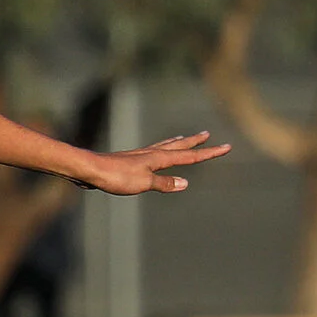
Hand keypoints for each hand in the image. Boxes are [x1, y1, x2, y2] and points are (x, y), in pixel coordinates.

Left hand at [86, 132, 228, 194]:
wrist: (90, 169)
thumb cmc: (116, 176)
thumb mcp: (144, 182)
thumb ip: (164, 182)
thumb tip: (185, 182)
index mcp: (159, 158)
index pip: (190, 156)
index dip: (209, 153)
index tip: (227, 147)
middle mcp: (151, 153)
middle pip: (178, 146)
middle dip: (194, 142)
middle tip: (207, 133)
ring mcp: (140, 156)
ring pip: (163, 147)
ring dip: (176, 142)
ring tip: (183, 137)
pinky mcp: (129, 161)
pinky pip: (150, 153)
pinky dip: (159, 150)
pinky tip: (152, 153)